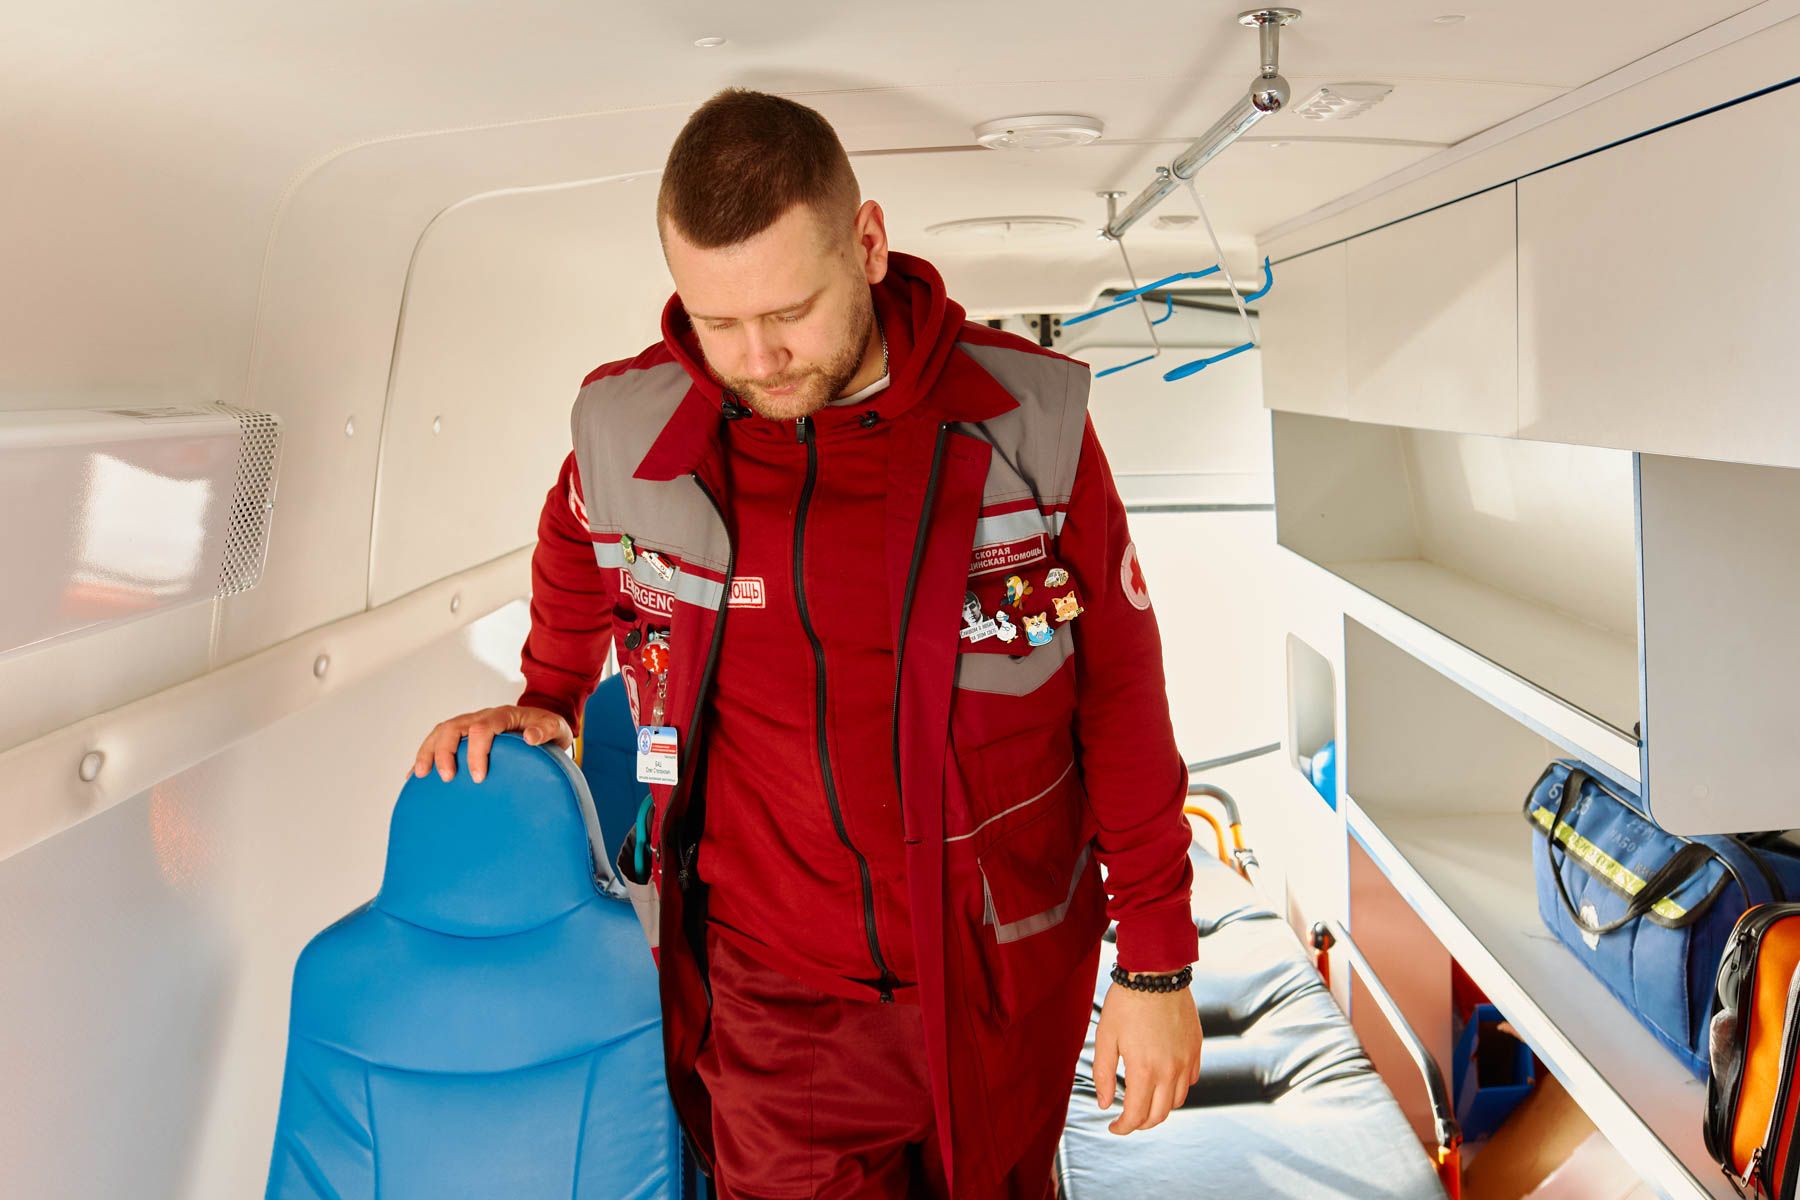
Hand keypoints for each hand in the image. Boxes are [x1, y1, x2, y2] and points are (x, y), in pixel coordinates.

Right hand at [411, 705, 572, 783]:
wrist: (542, 725)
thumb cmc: (548, 729)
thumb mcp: (556, 728)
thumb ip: (546, 730)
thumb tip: (530, 737)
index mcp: (503, 715)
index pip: (482, 728)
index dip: (477, 751)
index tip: (478, 777)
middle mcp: (482, 717)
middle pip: (453, 727)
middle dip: (445, 752)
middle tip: (447, 778)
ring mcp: (470, 724)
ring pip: (441, 732)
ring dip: (428, 752)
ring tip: (420, 776)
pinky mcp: (463, 736)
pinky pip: (438, 741)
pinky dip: (424, 756)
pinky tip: (414, 775)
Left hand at [1092, 973, 1202, 1134]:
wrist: (1155, 973)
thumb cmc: (1125, 1003)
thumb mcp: (1105, 1038)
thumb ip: (1104, 1075)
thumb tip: (1106, 1104)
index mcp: (1144, 1070)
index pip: (1136, 1116)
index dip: (1123, 1127)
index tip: (1114, 1126)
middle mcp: (1170, 1070)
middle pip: (1159, 1115)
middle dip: (1142, 1124)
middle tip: (1128, 1120)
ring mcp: (1187, 1060)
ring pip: (1178, 1100)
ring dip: (1160, 1108)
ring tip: (1145, 1101)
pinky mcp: (1196, 1048)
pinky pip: (1191, 1080)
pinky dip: (1177, 1088)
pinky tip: (1164, 1080)